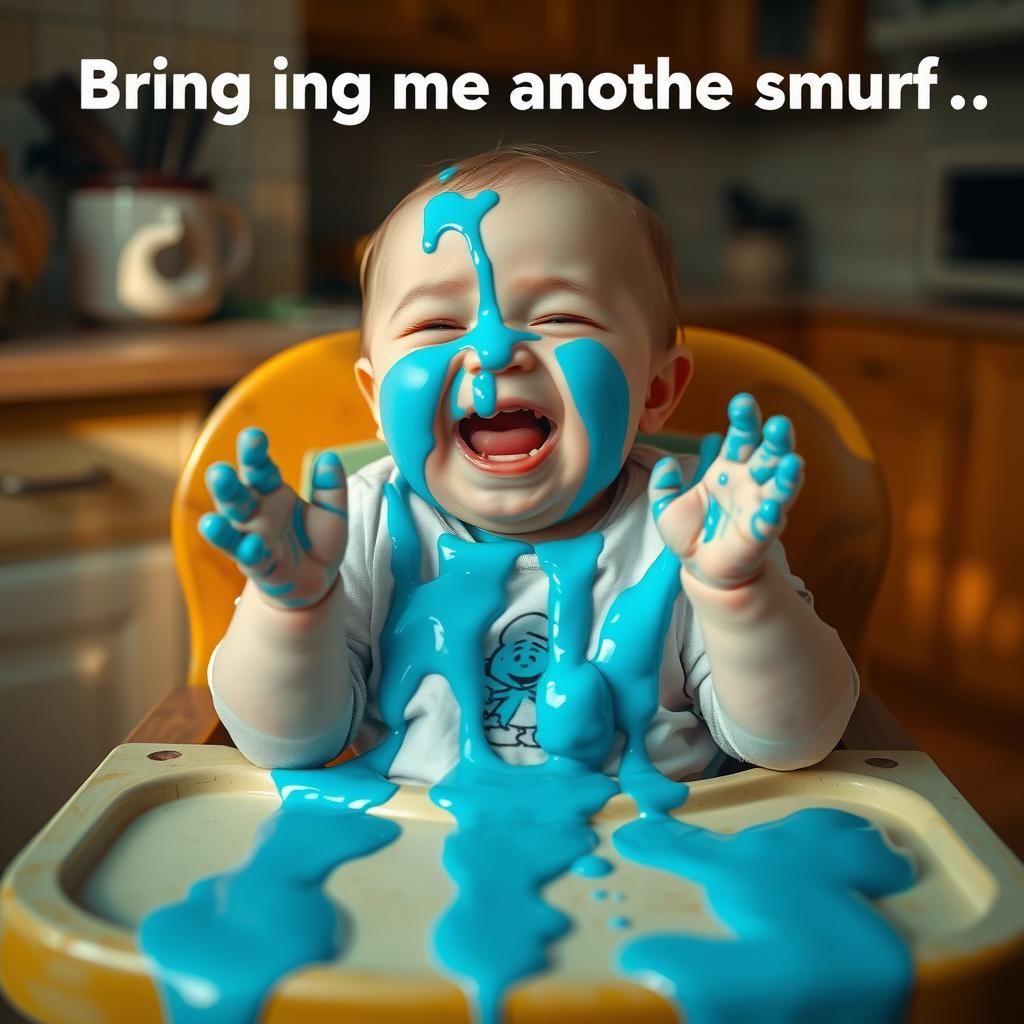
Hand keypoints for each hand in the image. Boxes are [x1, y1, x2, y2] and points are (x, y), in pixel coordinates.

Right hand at [198, 428, 348, 608]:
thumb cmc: (318, 540)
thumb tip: (330, 458)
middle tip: (219, 472)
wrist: (318, 580)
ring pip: (231, 530)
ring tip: (211, 523)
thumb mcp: (333, 512)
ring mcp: (253, 540)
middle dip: (226, 485)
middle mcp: (255, 514)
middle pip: (236, 496)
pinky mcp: (259, 566)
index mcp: (270, 492)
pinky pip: (251, 559)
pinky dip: (250, 553)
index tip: (253, 436)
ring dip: (221, 528)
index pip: (258, 469)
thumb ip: (331, 487)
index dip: (254, 453)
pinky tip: (252, 547)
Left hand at [648, 393, 803, 588]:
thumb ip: (662, 486)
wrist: (701, 570)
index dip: (744, 420)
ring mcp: (759, 506)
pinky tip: (770, 506)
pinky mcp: (761, 534)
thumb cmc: (690, 534)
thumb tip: (665, 464)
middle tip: (779, 424)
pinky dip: (771, 514)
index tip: (741, 402)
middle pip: (769, 455)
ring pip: (780, 485)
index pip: (741, 438)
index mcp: (727, 469)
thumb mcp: (666, 508)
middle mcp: (749, 483)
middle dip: (776, 440)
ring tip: (794, 461)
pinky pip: (769, 522)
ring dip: (787, 474)